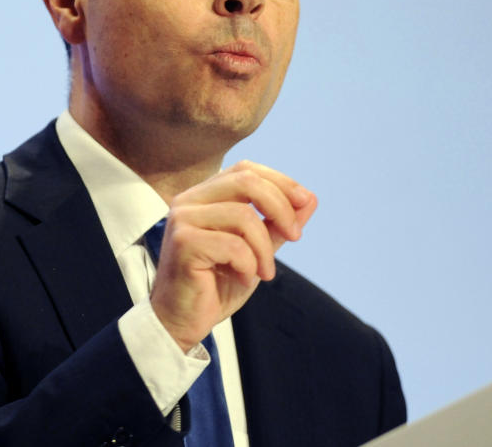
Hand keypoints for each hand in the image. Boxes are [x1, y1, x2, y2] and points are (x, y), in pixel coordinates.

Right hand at [149, 160, 316, 351]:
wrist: (182, 322)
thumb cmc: (215, 286)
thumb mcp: (256, 251)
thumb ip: (277, 225)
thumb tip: (309, 199)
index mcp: (203, 196)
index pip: (245, 170)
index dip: (280, 182)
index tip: (304, 203)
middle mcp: (188, 200)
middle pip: (246, 181)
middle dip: (280, 207)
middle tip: (295, 236)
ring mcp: (182, 219)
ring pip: (243, 216)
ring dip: (264, 249)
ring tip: (264, 273)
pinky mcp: (183, 243)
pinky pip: (233, 245)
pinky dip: (248, 265)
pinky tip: (243, 279)